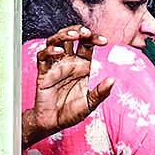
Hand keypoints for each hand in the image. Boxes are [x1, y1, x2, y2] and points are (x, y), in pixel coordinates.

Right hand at [24, 25, 114, 146]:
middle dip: (77, 31)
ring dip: (63, 35)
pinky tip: (58, 51)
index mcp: (82, 66)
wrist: (52, 123)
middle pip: (70, 38)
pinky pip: (43, 57)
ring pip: (55, 42)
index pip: (87, 45)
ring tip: (72, 35)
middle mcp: (69, 63)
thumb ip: (100, 92)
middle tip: (85, 32)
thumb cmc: (71, 113)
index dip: (94, 39)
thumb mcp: (90, 104)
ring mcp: (55, 66)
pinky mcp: (43, 73)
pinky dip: (49, 51)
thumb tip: (112, 81)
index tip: (104, 41)